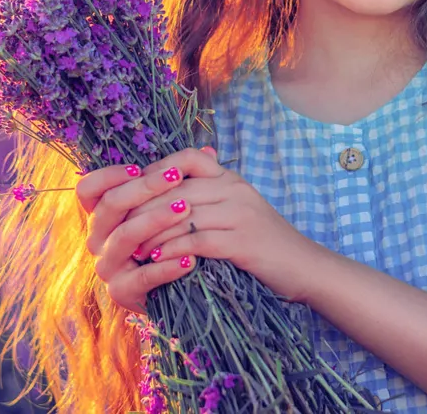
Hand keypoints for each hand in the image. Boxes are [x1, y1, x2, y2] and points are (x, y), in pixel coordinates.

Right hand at [75, 150, 206, 313]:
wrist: (176, 291)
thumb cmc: (170, 242)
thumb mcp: (168, 210)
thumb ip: (182, 184)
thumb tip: (210, 151)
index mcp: (102, 216)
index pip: (88, 190)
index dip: (109, 176)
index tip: (139, 169)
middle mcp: (98, 239)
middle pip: (109, 206)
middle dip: (143, 189)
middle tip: (175, 178)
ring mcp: (107, 266)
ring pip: (125, 236)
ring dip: (156, 220)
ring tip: (186, 209)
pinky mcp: (121, 292)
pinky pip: (143, 277)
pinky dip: (167, 267)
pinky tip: (191, 259)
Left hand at [76, 147, 319, 311]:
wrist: (306, 268)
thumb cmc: (264, 243)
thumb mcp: (237, 210)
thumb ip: (208, 196)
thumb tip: (170, 186)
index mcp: (231, 178)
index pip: (186, 157)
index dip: (155, 171)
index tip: (132, 192)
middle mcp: (235, 189)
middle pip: (176, 188)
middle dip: (143, 207)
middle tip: (120, 225)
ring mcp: (241, 214)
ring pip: (183, 214)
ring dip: (152, 232)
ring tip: (133, 247)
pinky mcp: (244, 242)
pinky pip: (198, 240)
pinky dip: (173, 250)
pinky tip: (157, 261)